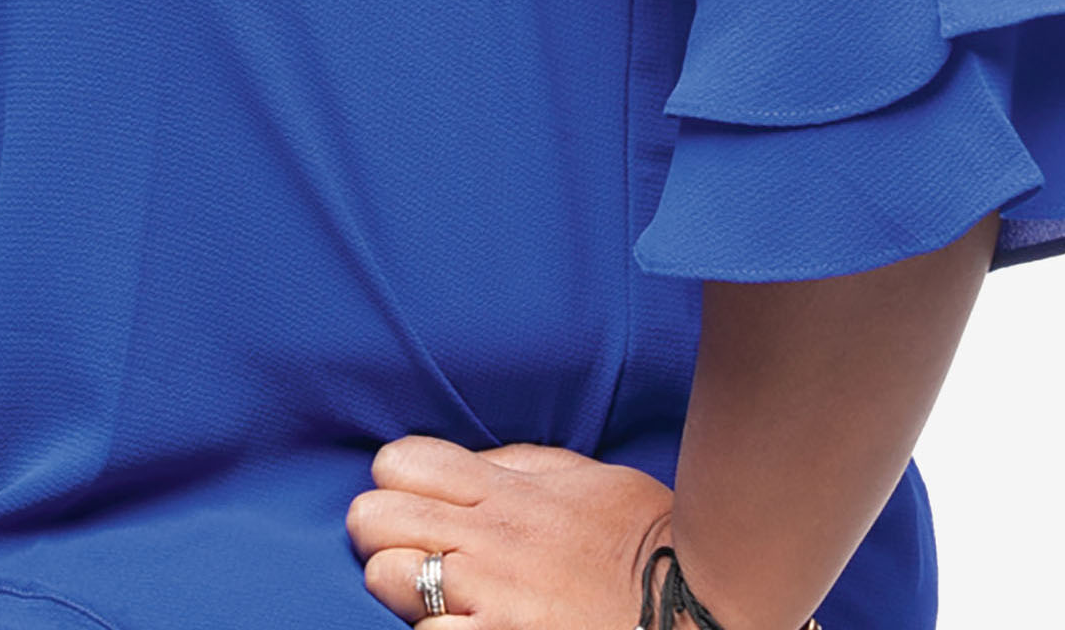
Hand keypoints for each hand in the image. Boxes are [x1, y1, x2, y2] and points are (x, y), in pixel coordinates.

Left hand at [347, 435, 671, 629]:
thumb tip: (471, 460)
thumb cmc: (645, 537)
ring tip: (429, 599)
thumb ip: (519, 464)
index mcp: (504, 490)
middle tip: (408, 552)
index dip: (395, 481)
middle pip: (374, 516)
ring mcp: (488, 598)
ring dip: (397, 589)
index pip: (400, 461)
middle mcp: (486, 538)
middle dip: (380, 533)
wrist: (691, 604)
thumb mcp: (582, 476)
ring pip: (385, 577)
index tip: (414, 502)